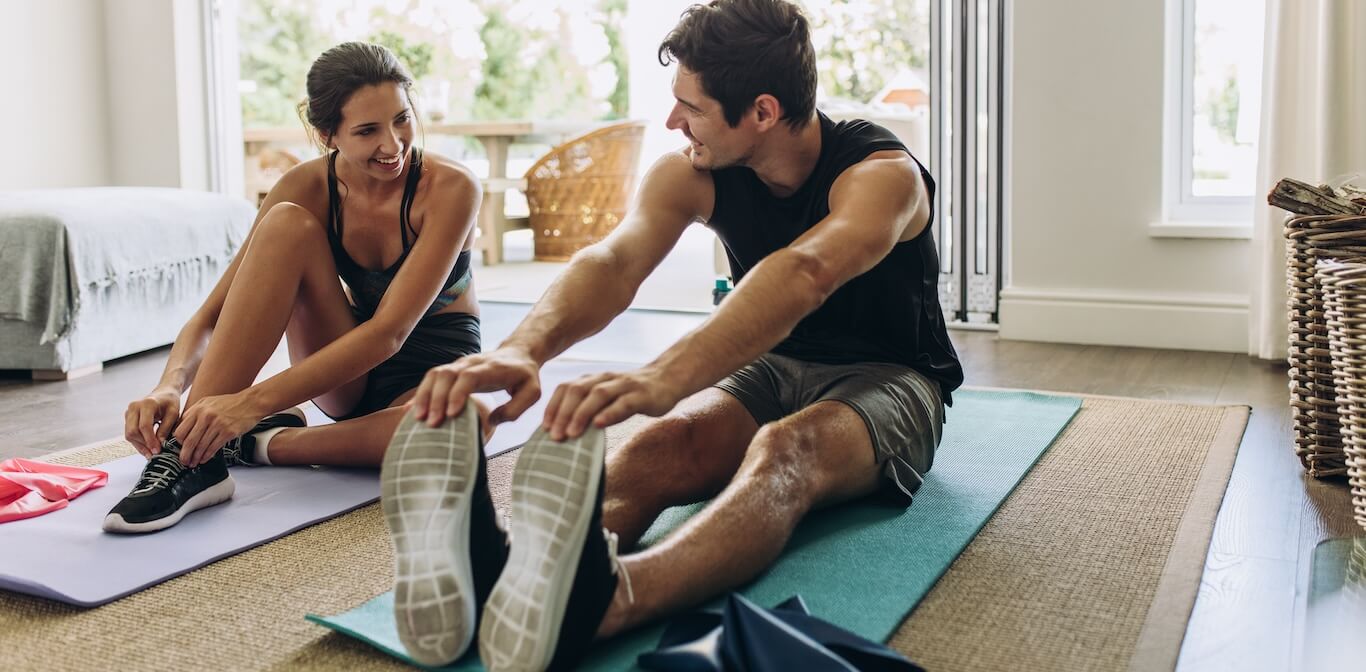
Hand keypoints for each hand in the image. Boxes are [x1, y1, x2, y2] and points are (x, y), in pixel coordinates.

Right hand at [124, 388, 181, 457]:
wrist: (164, 392)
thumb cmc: (170, 402)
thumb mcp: (174, 413)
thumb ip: (166, 428)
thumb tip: (159, 444)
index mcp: (147, 404)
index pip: (144, 426)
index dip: (150, 440)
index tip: (157, 450)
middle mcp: (134, 407)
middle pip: (133, 431)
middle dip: (143, 445)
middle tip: (154, 453)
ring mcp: (129, 412)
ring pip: (129, 434)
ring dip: (140, 446)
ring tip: (151, 453)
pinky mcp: (128, 418)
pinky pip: (129, 433)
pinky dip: (138, 442)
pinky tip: (147, 448)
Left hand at [172, 392, 263, 466]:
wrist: (251, 402)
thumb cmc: (230, 403)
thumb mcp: (208, 402)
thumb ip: (194, 413)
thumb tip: (182, 427)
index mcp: (198, 409)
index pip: (180, 430)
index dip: (179, 443)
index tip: (180, 448)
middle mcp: (206, 416)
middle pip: (189, 441)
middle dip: (184, 454)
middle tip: (183, 461)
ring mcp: (217, 424)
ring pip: (201, 446)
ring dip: (196, 457)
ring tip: (193, 463)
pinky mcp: (228, 432)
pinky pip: (213, 448)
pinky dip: (207, 456)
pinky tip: (204, 459)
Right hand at [413, 346, 541, 427]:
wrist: (518, 354)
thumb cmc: (525, 376)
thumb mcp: (533, 392)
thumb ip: (516, 408)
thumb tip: (491, 420)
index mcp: (491, 368)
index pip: (469, 376)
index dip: (458, 393)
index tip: (452, 414)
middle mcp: (471, 363)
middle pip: (446, 374)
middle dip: (436, 398)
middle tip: (432, 423)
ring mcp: (459, 365)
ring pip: (435, 374)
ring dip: (424, 395)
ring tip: (418, 418)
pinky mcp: (452, 370)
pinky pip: (432, 378)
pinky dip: (421, 393)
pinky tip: (414, 410)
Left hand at [543, 367, 682, 439]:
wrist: (667, 379)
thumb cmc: (633, 394)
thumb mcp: (608, 397)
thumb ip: (590, 408)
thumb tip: (566, 432)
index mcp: (594, 380)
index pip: (567, 388)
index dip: (554, 406)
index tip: (545, 427)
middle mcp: (606, 379)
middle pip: (578, 391)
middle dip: (563, 413)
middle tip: (555, 436)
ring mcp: (624, 386)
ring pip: (598, 395)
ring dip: (581, 414)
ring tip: (571, 433)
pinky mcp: (642, 395)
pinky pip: (624, 403)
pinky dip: (610, 413)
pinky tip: (599, 425)